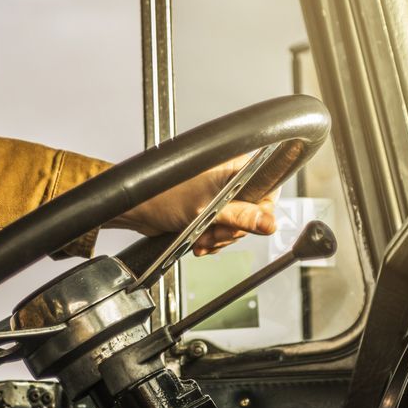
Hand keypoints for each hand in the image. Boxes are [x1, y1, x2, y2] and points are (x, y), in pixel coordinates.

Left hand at [112, 154, 278, 255]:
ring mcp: (219, 195)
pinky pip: (222, 230)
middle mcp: (229, 178)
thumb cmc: (163, 196)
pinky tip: (199, 241)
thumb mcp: (208, 209)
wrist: (138, 210)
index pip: (266, 188)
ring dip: (220, 237)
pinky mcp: (209, 209)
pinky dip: (212, 239)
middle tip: (216, 233)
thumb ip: (241, 216)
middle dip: (233, 230)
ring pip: (236, 225)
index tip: (251, 224)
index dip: (261, 211)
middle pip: (252, 212)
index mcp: (234, 166)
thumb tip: (268, 223)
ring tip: (202, 237)